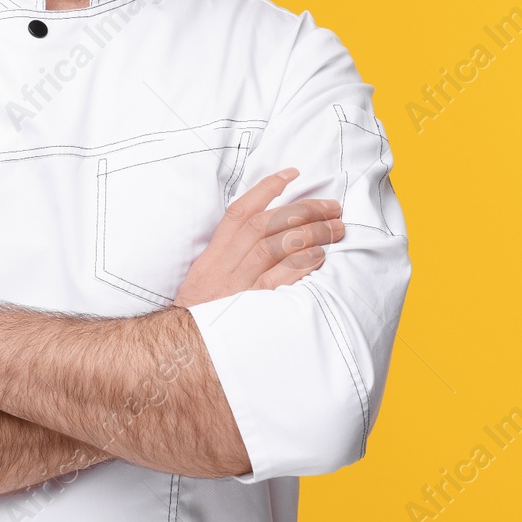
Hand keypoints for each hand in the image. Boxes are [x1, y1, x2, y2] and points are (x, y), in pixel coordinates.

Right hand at [171, 168, 343, 308]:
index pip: (240, 212)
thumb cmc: (201, 314)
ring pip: (276, 246)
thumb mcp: (206, 277)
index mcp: (214, 255)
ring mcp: (239, 285)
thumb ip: (230, 256)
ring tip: (336, 229)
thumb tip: (268, 233)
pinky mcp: (253, 307)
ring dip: (311, 233)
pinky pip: (280, 278)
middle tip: (332, 206)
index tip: (293, 173)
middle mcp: (225, 265)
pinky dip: (302, 264)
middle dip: (303, 210)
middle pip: (266, 224)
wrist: (184, 348)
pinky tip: (320, 256)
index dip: (267, 188)